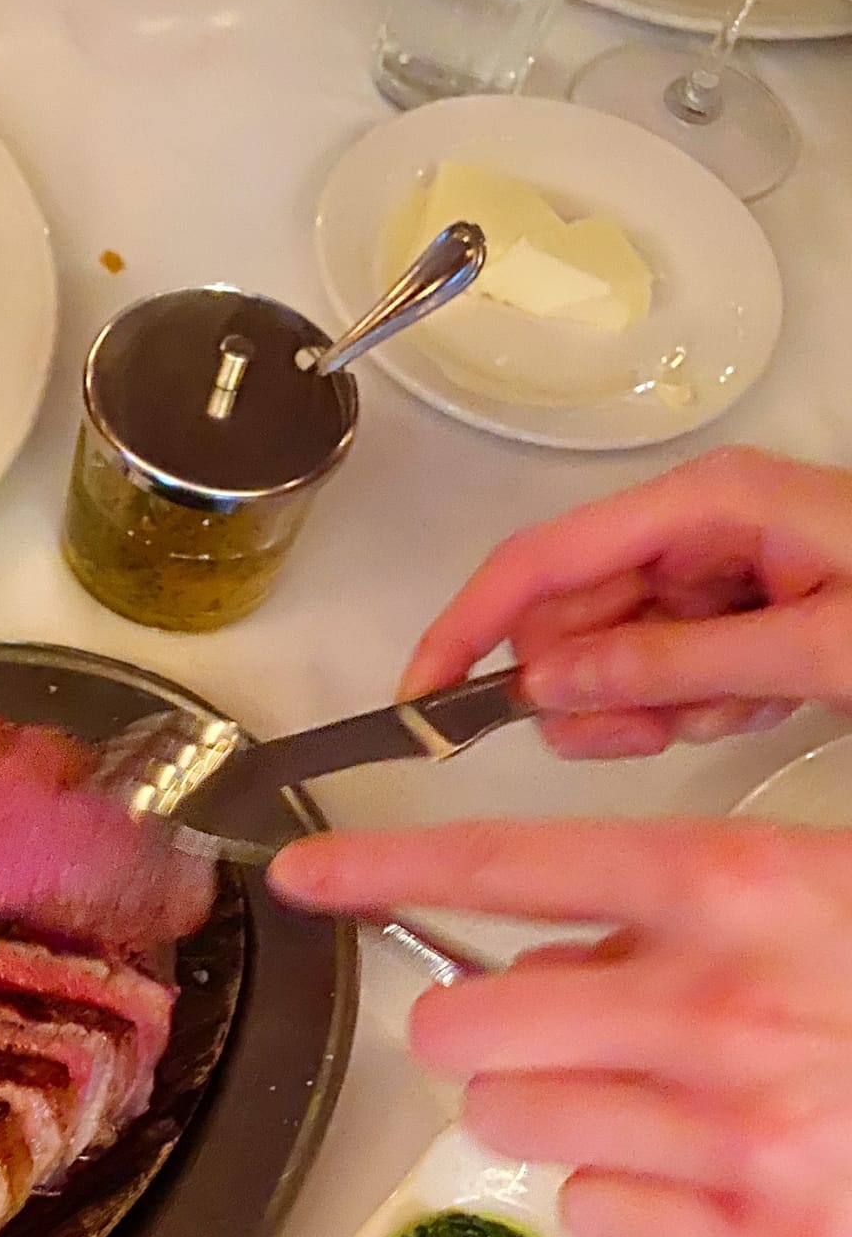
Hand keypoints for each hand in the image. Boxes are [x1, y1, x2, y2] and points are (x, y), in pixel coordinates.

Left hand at [269, 817, 851, 1236]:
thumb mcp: (827, 880)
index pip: (502, 862)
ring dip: (553, 1097)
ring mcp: (735, 1135)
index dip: (378, 867)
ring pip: (513, 1116)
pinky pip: (591, 1211)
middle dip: (486, 1019)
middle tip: (554, 1020)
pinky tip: (699, 1163)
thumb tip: (556, 938)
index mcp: (734, 887)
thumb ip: (688, 897)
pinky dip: (621, 1188)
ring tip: (652, 1086)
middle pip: (466, 1020)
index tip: (298, 877)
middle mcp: (713, 1008)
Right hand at [404, 447, 851, 758]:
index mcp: (705, 505)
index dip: (470, 626)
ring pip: (612, 649)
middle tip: (630, 732)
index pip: (542, 561)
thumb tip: (551, 682)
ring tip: (709, 717)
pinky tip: (739, 707)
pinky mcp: (736, 609)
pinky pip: (663, 665)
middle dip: (585, 684)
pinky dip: (684, 705)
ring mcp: (716, 568)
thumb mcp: (812, 645)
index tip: (424, 694)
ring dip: (641, 704)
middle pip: (572, 611)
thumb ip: (672, 662)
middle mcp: (699, 526)